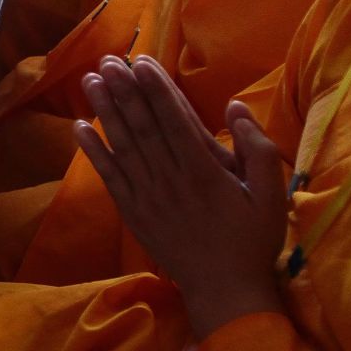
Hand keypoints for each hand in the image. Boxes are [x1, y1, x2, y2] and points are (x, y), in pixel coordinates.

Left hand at [75, 58, 289, 338]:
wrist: (224, 290)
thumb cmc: (252, 240)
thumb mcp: (271, 194)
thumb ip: (258, 148)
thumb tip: (236, 107)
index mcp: (204, 170)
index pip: (174, 119)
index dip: (155, 88)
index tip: (141, 61)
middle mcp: (170, 179)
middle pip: (143, 126)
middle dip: (124, 90)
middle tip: (109, 59)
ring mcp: (148, 196)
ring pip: (122, 145)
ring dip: (105, 110)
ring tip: (91, 80)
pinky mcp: (133, 213)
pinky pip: (109, 176)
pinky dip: (93, 151)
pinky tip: (79, 127)